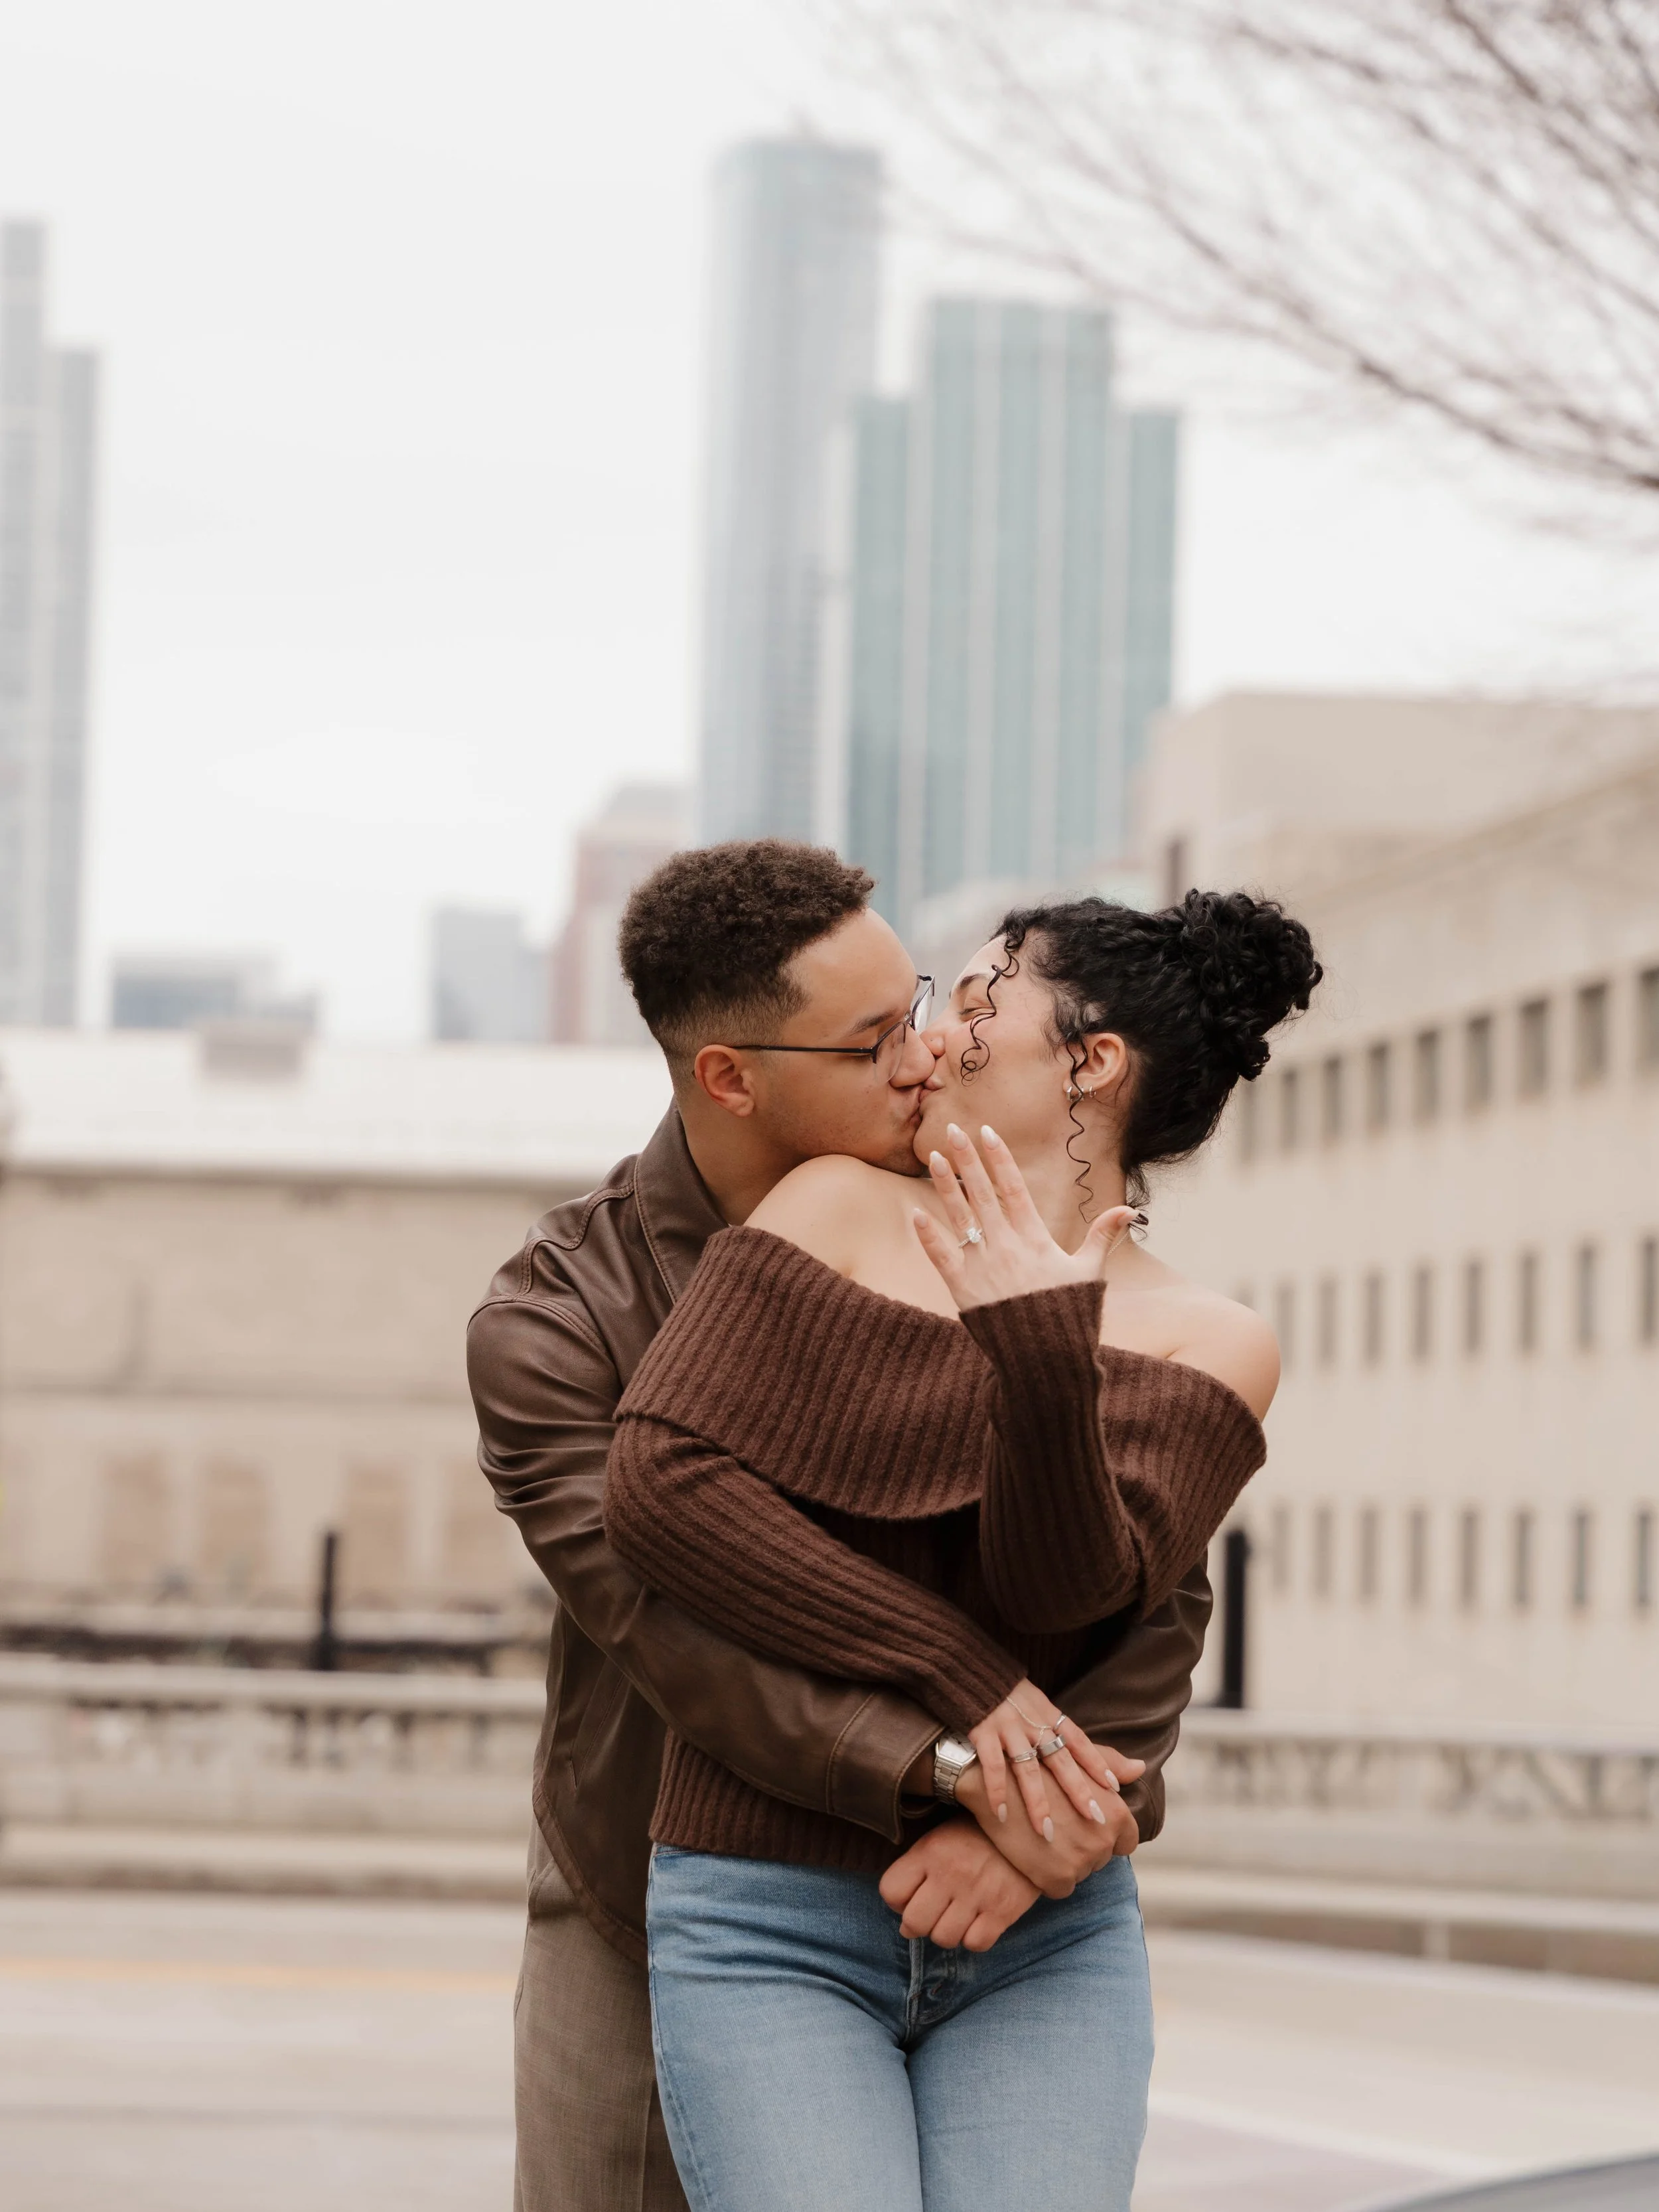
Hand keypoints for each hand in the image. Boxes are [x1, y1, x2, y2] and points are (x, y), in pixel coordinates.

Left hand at [878, 1818, 1040, 1950]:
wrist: (1028, 1826)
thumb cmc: (977, 1833)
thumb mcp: (941, 1836)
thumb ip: (918, 1865)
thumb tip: (899, 1906)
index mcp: (929, 1851)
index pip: (890, 1891)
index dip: (897, 1900)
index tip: (910, 1897)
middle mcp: (950, 1874)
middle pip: (914, 1923)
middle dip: (917, 1924)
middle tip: (930, 1915)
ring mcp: (977, 1894)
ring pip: (943, 1938)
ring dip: (946, 1933)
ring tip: (955, 1917)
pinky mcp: (1003, 1911)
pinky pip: (976, 1944)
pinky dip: (973, 1939)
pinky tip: (977, 1922)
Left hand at [913, 1122, 1137, 1311]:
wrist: (1045, 1358)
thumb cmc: (1069, 1316)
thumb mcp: (1089, 1273)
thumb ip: (1102, 1236)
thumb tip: (1129, 1210)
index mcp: (1034, 1239)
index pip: (1014, 1187)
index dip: (999, 1158)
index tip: (987, 1132)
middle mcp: (1006, 1246)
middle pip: (983, 1193)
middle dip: (968, 1159)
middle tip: (952, 1129)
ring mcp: (982, 1266)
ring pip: (960, 1216)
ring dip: (946, 1186)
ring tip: (934, 1158)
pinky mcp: (963, 1289)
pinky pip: (942, 1256)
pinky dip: (929, 1236)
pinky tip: (916, 1214)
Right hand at [957, 1761, 1137, 1897]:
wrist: (981, 1772)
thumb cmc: (1032, 1757)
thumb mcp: (1077, 1755)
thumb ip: (1111, 1763)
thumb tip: (1141, 1768)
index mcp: (1113, 1812)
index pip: (1127, 1840)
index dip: (1108, 1838)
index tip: (1087, 1832)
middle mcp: (1099, 1836)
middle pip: (1101, 1860)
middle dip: (1083, 1851)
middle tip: (1061, 1837)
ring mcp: (1075, 1858)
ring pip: (1078, 1876)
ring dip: (1063, 1865)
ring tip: (1047, 1851)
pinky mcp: (1047, 1874)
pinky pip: (1053, 1887)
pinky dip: (1043, 1877)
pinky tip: (1032, 1862)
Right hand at [967, 1676, 1144, 1838]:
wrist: (973, 1677)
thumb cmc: (1019, 1706)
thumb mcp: (1054, 1718)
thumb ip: (1091, 1749)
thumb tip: (1139, 1768)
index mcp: (1053, 1718)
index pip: (1080, 1742)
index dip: (1097, 1763)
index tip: (1114, 1788)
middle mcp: (1034, 1722)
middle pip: (1060, 1758)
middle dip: (1077, 1788)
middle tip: (1093, 1819)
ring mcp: (1008, 1727)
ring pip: (1026, 1766)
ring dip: (1037, 1800)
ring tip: (1046, 1832)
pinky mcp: (982, 1732)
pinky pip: (991, 1765)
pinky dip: (996, 1789)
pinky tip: (1001, 1814)